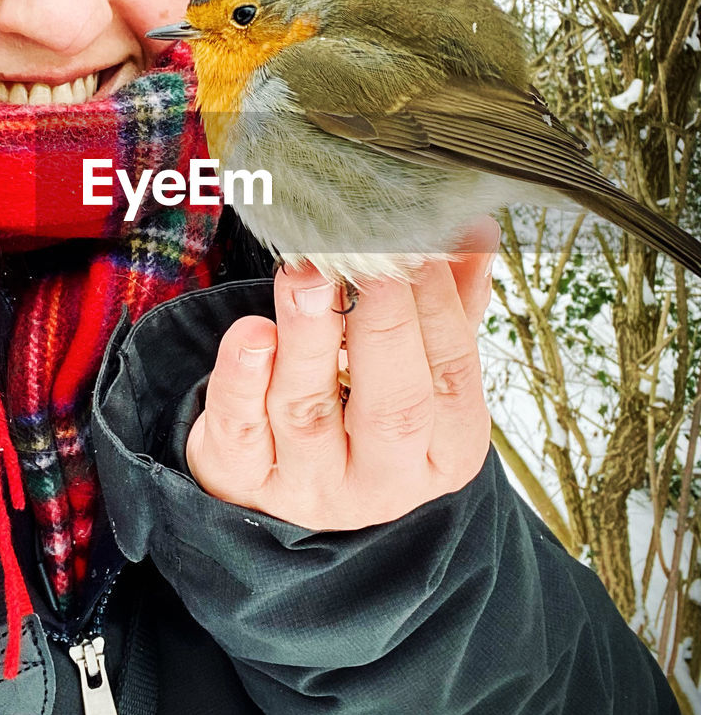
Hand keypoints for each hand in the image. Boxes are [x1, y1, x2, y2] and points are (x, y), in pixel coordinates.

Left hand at [185, 217, 498, 528]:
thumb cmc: (363, 407)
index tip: (419, 246)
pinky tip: (250, 333)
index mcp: (443, 452)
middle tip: (368, 260)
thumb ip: (448, 302)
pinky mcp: (241, 478)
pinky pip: (240, 430)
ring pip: (308, 412)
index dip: (439, 308)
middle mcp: (381, 480)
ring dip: (307, 337)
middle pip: (391, 408)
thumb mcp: (417, 367)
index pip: (453, 379)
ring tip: (305, 275)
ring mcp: (308, 485)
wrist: (283, 478)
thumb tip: (473, 229)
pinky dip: (242, 379)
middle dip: (383, 326)